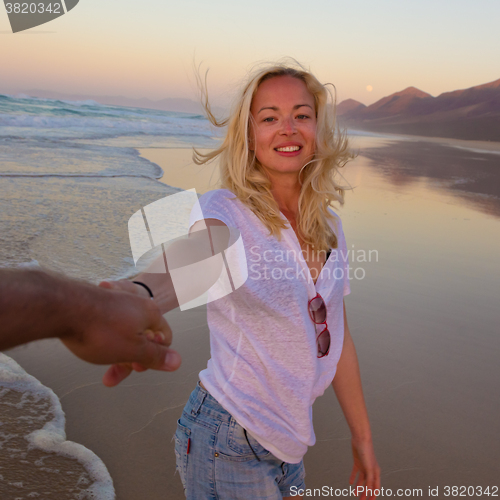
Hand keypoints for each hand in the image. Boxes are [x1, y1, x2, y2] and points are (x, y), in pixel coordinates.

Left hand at [60, 280, 180, 386]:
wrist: (62, 307)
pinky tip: (91, 345)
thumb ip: (155, 356)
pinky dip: (104, 337)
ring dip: (116, 350)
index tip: (137, 366)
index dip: (155, 356)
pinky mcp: (100, 301)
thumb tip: (178, 361)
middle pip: (143, 336)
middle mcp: (137, 303)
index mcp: (151, 313)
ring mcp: (117, 301)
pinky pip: (109, 323)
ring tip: (99, 360)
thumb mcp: (132, 350)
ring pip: (124, 331)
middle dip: (132, 357)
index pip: (165, 337)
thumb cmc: (100, 330)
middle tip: (116, 371)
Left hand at [349, 438, 380, 499]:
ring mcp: (364, 466)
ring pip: (361, 480)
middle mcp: (370, 470)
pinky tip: (350, 483)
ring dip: (358, 487)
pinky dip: (353, 477)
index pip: (375, 487)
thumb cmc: (367, 452)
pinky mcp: (357, 462)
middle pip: (368, 485)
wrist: (361, 439)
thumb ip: (370, 479)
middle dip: (365, 493)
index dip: (373, 495)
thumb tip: (369, 490)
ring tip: (354, 494)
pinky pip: (355, 472)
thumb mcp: (369, 467)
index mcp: (376, 472)